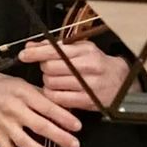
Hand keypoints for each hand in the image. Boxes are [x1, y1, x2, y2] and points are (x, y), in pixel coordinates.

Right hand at [0, 61, 81, 146]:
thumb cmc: (4, 86)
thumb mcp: (24, 84)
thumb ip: (43, 96)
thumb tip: (66, 108)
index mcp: (23, 93)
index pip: (47, 107)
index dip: (63, 117)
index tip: (77, 126)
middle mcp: (13, 109)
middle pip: (39, 126)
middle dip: (59, 137)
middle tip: (74, 145)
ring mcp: (3, 124)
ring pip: (24, 142)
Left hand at [17, 40, 131, 110]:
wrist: (122, 82)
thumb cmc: (98, 63)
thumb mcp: (81, 49)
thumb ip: (55, 47)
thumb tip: (31, 45)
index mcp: (84, 51)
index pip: (53, 51)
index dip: (35, 53)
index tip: (24, 55)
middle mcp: (86, 67)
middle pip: (50, 68)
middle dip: (44, 68)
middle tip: (50, 68)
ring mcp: (87, 85)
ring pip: (52, 84)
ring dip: (48, 82)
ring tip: (57, 80)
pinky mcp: (87, 101)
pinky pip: (59, 99)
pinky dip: (53, 95)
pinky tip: (59, 91)